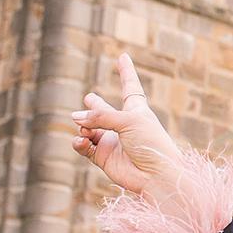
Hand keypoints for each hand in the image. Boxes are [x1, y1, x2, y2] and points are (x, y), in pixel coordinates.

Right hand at [70, 53, 185, 194]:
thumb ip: (101, 116)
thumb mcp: (129, 121)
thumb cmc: (151, 144)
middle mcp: (123, 125)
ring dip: (83, 125)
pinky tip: (81, 141)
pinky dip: (79, 142)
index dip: (126, 71)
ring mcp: (112, 141)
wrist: (156, 176)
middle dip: (95, 105)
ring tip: (83, 128)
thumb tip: (75, 117)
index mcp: (137, 111)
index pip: (130, 86)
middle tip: (90, 98)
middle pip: (103, 110)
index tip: (123, 56)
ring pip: (88, 127)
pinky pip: (84, 146)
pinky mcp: (103, 157)